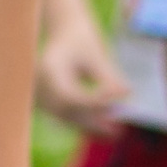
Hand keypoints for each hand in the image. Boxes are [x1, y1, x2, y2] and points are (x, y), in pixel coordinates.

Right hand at [34, 14, 128, 134]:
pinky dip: (84, 124)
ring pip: (65, 118)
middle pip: (65, 112)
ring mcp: (40, 95)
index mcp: (48, 68)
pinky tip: (104, 132)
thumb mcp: (96, 54)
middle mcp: (39, 85)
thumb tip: (126, 94)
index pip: (69, 96)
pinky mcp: (47, 101)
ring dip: (89, 128)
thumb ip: (108, 75)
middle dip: (92, 123)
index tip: (119, 102)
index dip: (94, 103)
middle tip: (118, 132)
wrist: (63, 32)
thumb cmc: (81, 39)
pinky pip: (65, 116)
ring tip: (115, 135)